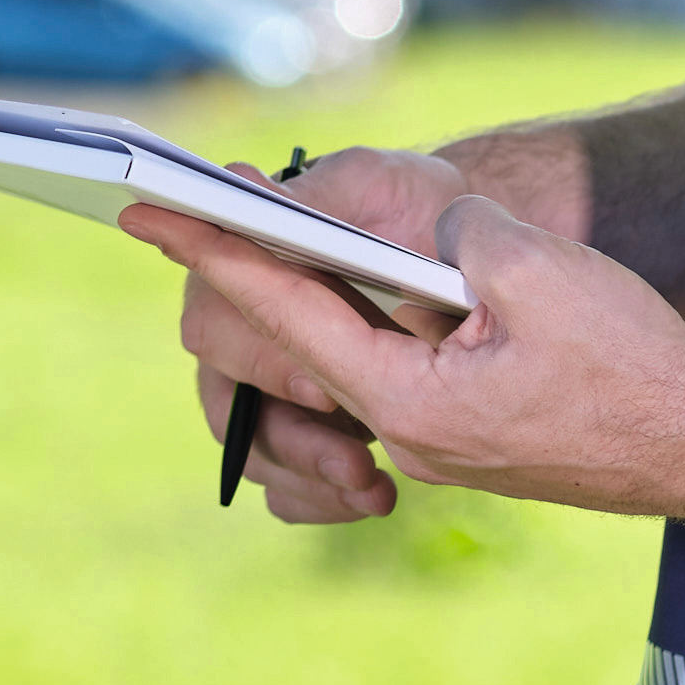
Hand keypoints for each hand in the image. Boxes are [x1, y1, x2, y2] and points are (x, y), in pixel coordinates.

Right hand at [105, 145, 445, 527]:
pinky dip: (317, 500)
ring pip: (250, 449)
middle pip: (224, 396)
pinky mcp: (311, 430)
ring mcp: (274, 389)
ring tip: (369, 485)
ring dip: (303, 472)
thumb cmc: (417, 206)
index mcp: (250, 268)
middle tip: (353, 440)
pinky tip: (373, 498)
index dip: (256, 354)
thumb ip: (324, 195)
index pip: (216, 312)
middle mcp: (247, 331)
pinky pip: (285, 488)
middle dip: (287, 426)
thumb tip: (248, 192)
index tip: (316, 387)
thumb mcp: (383, 184)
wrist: (468, 252)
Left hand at [145, 188, 684, 525]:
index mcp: (405, 399)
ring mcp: (438, 443)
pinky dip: (379, 328)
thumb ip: (455, 231)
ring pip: (349, 357)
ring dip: (324, 297)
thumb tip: (420, 222)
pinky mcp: (472, 437)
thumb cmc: (635, 364)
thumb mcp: (536, 271)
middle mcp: (406, 432)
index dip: (214, 253)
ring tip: (301, 236)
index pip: (283, 312)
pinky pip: (398, 376)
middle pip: (301, 340)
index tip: (148, 212)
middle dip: (258, 270)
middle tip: (214, 203)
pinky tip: (394, 288)